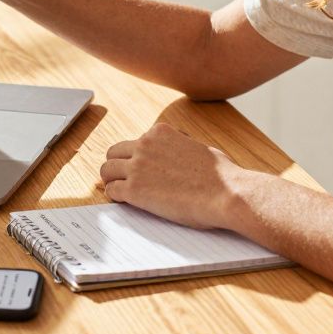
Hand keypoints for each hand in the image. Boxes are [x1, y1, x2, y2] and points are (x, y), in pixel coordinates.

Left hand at [99, 122, 249, 229]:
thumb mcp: (198, 146)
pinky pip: (111, 190)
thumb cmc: (220, 175)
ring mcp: (138, 166)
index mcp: (160, 132)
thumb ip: (180, 145)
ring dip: (112, 180)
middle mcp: (145, 144)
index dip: (136, 156)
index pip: (135, 141)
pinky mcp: (135, 189)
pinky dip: (114, 196)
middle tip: (124, 179)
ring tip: (120, 191)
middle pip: (114, 152)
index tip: (140, 168)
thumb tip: (180, 150)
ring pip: (107, 170)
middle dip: (118, 166)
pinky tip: (124, 201)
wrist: (226, 193)